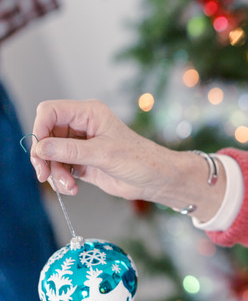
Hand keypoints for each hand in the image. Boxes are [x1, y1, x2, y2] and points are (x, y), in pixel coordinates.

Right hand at [30, 100, 225, 221]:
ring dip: (54, 173)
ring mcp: (80, 144)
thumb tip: (39, 148)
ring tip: (68, 186)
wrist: (155, 179)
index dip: (39, 128)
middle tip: (44, 174)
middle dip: (44, 157)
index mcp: (89, 113)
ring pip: (50, 155)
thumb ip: (70, 151)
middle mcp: (82, 126)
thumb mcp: (103, 154)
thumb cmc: (139, 160)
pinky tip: (72, 189)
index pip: (50, 111)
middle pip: (46, 135)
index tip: (38, 151)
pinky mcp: (81, 161)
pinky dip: (61, 180)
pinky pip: (59, 168)